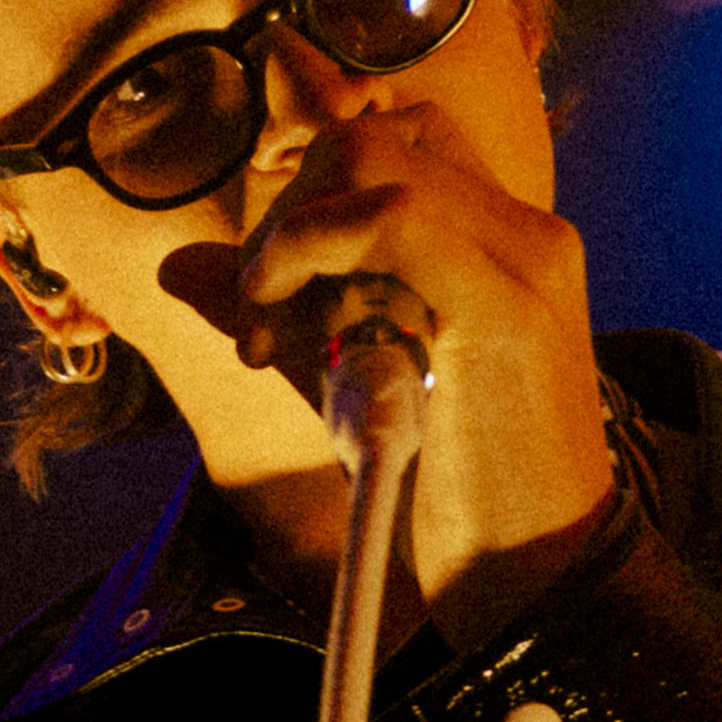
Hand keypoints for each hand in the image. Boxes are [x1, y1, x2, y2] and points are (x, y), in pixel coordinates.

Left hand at [184, 91, 616, 643]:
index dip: (311, 198)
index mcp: (512, 246)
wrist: (540, 579)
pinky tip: (280, 314)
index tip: (274, 292)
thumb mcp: (362, 379)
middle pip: (373, 142)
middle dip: (287, 216)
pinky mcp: (505, 301)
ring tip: (270, 331)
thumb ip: (287, 314)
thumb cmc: (459, 495)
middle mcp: (528, 235)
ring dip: (290, 235)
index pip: (398, 149)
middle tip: (260, 319)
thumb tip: (181, 267)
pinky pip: (389, 216)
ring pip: (375, 162)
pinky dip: (309, 247)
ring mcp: (525, 260)